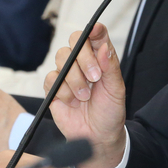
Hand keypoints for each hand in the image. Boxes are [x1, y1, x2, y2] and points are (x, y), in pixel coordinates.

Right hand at [44, 23, 125, 167]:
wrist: (97, 138)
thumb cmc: (110, 112)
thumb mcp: (116, 90)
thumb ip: (110, 67)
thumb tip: (104, 46)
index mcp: (100, 58)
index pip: (96, 35)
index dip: (95, 30)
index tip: (95, 31)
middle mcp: (82, 61)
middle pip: (75, 41)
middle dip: (84, 58)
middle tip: (94, 78)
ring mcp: (66, 73)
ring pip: (62, 58)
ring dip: (74, 79)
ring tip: (85, 97)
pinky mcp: (54, 88)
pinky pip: (51, 78)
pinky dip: (63, 91)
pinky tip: (72, 102)